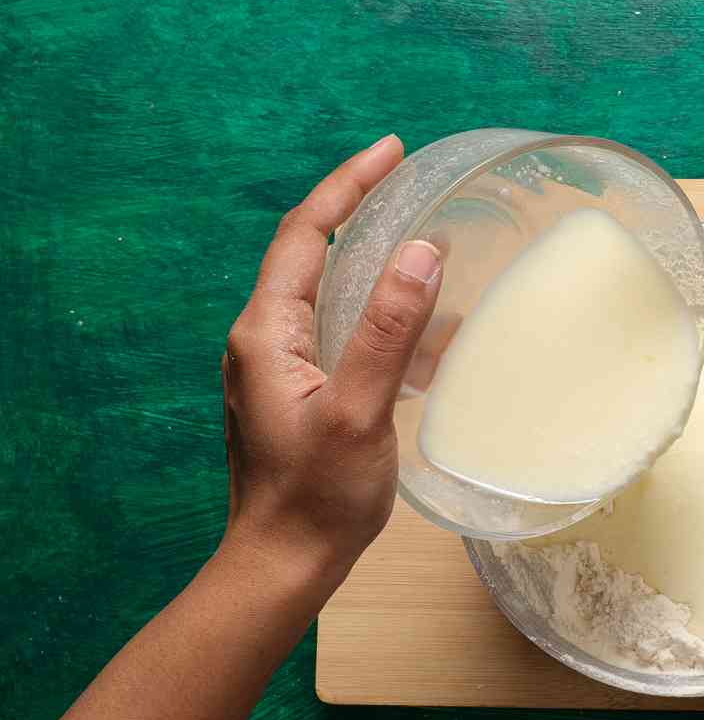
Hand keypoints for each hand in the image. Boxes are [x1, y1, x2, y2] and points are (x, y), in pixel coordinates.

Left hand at [220, 135, 442, 600]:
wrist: (280, 570)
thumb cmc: (316, 497)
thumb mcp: (359, 409)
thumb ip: (389, 328)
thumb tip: (421, 248)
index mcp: (266, 332)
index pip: (304, 232)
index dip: (347, 183)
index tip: (391, 149)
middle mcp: (263, 339)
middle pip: (310, 251)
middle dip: (358, 208)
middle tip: (408, 177)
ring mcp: (277, 367)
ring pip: (327, 291)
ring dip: (372, 260)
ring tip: (425, 240)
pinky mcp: (297, 392)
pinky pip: (338, 329)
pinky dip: (378, 312)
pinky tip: (425, 329)